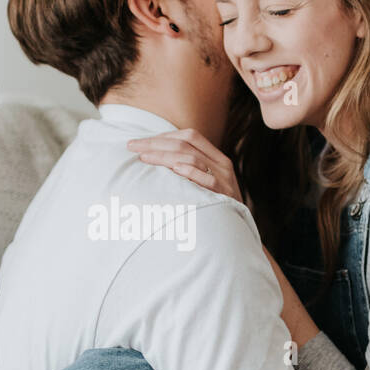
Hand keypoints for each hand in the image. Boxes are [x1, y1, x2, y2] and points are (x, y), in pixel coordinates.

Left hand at [126, 130, 242, 201]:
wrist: (237, 233)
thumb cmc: (215, 208)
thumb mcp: (206, 184)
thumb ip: (189, 169)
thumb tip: (153, 159)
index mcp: (217, 158)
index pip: (190, 137)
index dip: (163, 136)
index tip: (139, 142)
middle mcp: (222, 165)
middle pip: (186, 144)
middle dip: (155, 143)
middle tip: (132, 146)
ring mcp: (224, 180)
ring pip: (191, 159)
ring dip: (164, 157)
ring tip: (143, 159)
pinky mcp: (223, 195)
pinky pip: (207, 180)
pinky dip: (190, 172)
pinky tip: (173, 169)